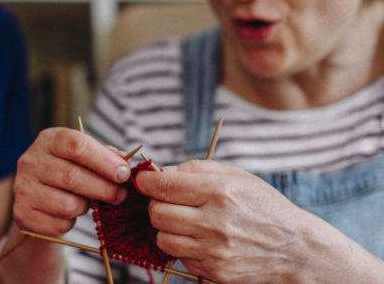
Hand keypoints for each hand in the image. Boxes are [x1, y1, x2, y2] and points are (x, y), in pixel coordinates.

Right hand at [13, 127, 130, 235]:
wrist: (39, 196)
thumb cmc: (69, 170)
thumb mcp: (85, 156)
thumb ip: (106, 156)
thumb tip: (125, 164)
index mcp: (48, 139)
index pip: (76, 145)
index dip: (104, 161)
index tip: (123, 174)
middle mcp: (30, 161)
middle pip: (72, 176)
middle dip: (104, 188)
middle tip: (120, 195)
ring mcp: (23, 188)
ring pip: (67, 204)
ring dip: (86, 207)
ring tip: (88, 203)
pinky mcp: (22, 213)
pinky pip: (59, 224)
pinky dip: (71, 223)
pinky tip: (69, 214)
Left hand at [135, 160, 320, 283]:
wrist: (298, 249)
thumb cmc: (265, 207)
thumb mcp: (237, 177)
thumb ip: (197, 169)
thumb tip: (160, 172)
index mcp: (220, 192)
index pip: (164, 186)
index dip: (146, 181)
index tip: (143, 180)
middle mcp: (215, 222)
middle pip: (157, 213)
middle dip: (156, 204)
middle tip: (167, 201)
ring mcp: (214, 251)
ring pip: (162, 238)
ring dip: (166, 228)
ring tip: (183, 221)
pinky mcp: (215, 271)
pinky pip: (180, 258)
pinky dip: (183, 248)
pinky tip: (199, 239)